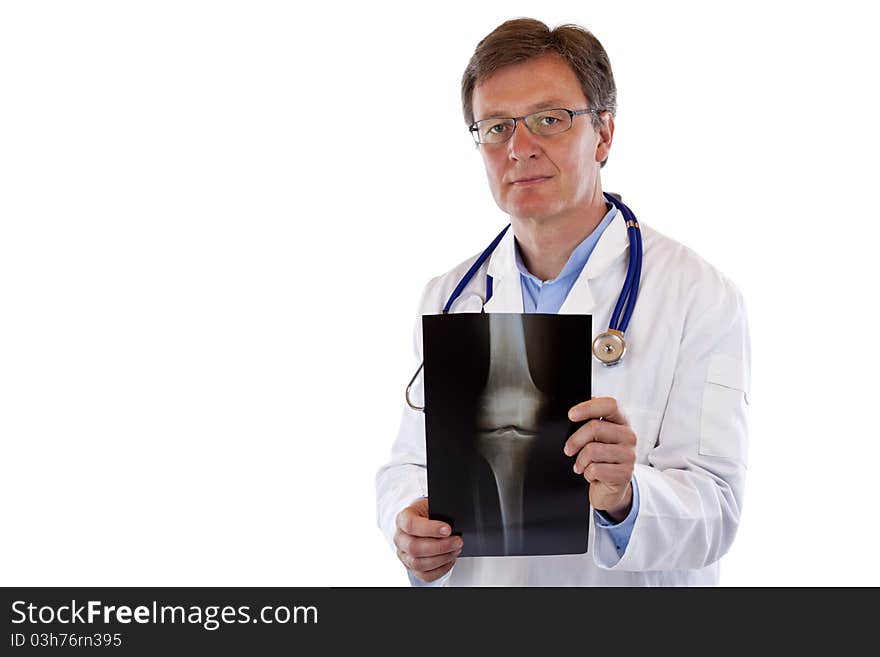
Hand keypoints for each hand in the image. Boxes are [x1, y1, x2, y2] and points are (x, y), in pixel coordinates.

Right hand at [394, 498, 462, 582]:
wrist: (424, 521)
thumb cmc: (429, 513)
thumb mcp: (432, 506)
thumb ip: (439, 513)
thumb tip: (454, 523)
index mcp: (403, 518)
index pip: (411, 525)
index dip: (430, 528)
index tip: (448, 529)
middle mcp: (400, 538)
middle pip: (414, 547)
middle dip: (440, 546)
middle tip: (457, 541)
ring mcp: (404, 554)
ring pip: (418, 564)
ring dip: (441, 559)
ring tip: (455, 550)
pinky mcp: (411, 567)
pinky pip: (425, 575)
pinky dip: (440, 569)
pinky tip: (450, 559)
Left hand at [563, 397, 636, 520]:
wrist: (611, 489)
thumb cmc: (601, 460)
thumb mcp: (597, 439)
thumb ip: (591, 423)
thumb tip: (575, 412)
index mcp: (622, 422)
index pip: (610, 405)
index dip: (589, 407)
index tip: (571, 415)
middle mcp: (629, 436)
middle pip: (595, 427)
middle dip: (575, 440)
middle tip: (568, 450)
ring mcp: (629, 455)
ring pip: (592, 450)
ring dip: (580, 461)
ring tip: (582, 466)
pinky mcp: (625, 474)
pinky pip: (595, 469)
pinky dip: (587, 474)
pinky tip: (592, 476)